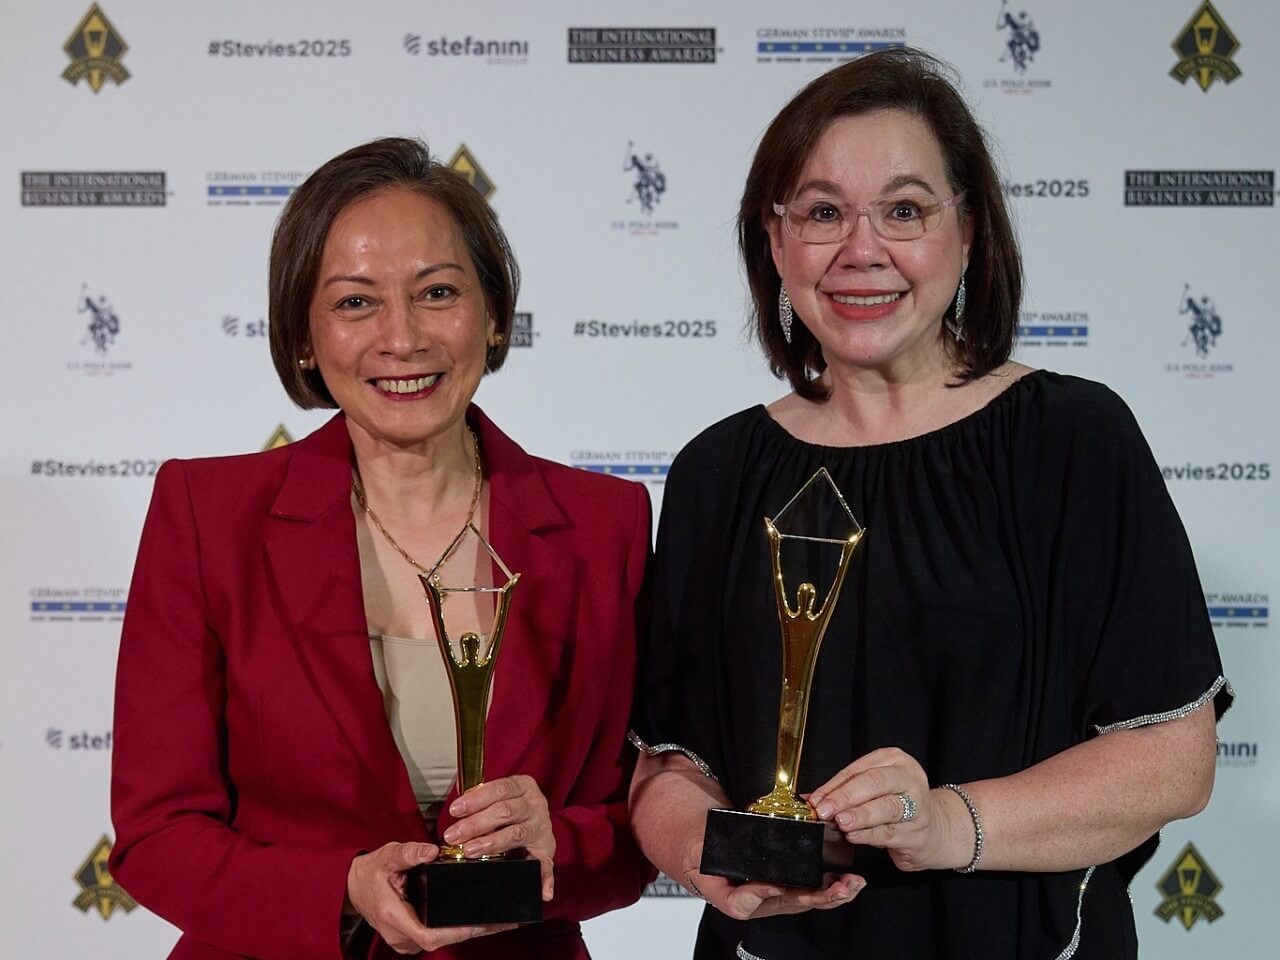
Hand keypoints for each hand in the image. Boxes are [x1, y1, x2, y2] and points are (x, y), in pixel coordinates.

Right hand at [346, 841, 514, 953]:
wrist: (353, 885)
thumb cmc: (370, 872)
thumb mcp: (387, 856)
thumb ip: (408, 853)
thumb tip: (430, 851)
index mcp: (394, 917)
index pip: (430, 935)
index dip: (457, 932)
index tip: (481, 923)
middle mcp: (400, 935)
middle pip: (442, 939)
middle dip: (473, 930)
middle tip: (504, 919)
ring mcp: (405, 939)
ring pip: (442, 939)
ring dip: (468, 930)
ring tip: (499, 918)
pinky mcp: (411, 935)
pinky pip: (438, 934)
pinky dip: (458, 926)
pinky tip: (478, 916)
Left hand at [442, 775, 555, 900]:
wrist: (538, 819)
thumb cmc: (512, 807)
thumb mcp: (500, 795)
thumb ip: (482, 800)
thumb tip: (456, 810)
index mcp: (523, 787)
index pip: (499, 789)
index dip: (476, 799)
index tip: (455, 810)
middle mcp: (535, 806)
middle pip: (505, 812)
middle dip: (475, 824)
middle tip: (454, 835)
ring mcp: (542, 829)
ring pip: (516, 834)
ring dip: (491, 843)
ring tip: (470, 850)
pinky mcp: (546, 851)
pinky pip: (546, 866)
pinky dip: (544, 879)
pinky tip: (540, 891)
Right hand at [680, 837, 863, 921]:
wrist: (698, 841)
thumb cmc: (696, 845)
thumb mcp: (697, 848)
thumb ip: (713, 852)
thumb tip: (736, 848)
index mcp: (728, 894)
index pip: (744, 904)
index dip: (761, 895)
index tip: (776, 885)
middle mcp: (753, 900)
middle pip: (786, 904)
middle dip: (817, 898)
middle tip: (840, 888)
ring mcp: (770, 895)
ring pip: (803, 901)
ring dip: (830, 894)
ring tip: (852, 885)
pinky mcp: (781, 886)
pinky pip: (806, 891)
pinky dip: (828, 886)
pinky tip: (846, 880)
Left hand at [809, 747, 965, 871]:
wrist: (937, 829)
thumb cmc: (899, 804)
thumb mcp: (874, 790)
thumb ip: (845, 792)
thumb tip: (811, 799)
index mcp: (895, 761)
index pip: (858, 770)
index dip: (833, 786)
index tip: (815, 800)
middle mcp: (909, 779)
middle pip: (874, 782)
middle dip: (845, 797)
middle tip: (825, 809)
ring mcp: (917, 806)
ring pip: (885, 807)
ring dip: (859, 815)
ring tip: (840, 822)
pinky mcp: (918, 832)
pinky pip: (889, 832)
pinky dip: (869, 835)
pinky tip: (854, 835)